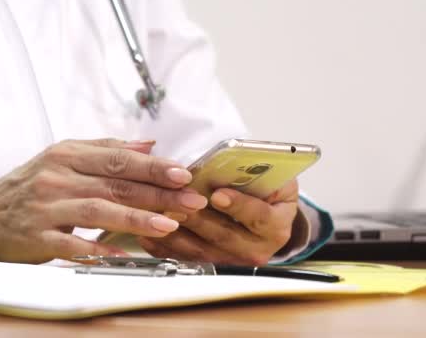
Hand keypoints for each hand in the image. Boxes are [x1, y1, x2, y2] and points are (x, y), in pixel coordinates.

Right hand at [0, 139, 207, 263]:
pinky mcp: (36, 235)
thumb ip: (106, 149)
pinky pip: (70, 242)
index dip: (153, 166)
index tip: (183, 174)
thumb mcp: (63, 158)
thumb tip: (148, 144)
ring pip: (98, 209)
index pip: (118, 158)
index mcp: (67, 154)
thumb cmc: (29, 186)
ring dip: (136, 217)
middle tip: (190, 201)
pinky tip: (120, 252)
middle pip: (115, 183)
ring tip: (168, 224)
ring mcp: (46, 207)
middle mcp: (57, 176)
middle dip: (158, 192)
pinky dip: (96, 247)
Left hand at [138, 180, 298, 265]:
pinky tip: (150, 232)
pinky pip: (185, 258)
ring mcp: (232, 262)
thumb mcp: (269, 177)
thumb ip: (255, 171)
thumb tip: (230, 159)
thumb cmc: (264, 190)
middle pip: (224, 236)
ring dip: (177, 232)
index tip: (218, 194)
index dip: (239, 205)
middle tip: (178, 203)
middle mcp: (257, 250)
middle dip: (199, 218)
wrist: (262, 213)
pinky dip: (165, 245)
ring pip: (201, 250)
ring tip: (160, 214)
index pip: (259, 217)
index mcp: (276, 226)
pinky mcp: (210, 266)